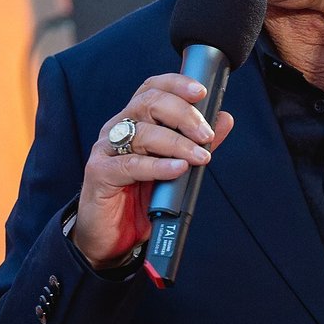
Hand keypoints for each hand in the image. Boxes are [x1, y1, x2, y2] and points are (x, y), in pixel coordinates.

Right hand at [74, 74, 234, 267]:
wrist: (112, 239)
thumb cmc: (140, 199)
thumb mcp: (173, 166)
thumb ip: (196, 142)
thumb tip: (224, 119)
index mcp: (134, 120)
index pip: (153, 88)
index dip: (176, 84)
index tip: (202, 92)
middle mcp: (118, 128)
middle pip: (149, 103)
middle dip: (184, 115)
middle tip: (206, 135)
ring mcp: (106, 149)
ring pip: (143, 133)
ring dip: (177, 143)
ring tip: (200, 157)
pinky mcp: (100, 173)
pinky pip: (131, 164)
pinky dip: (158, 166)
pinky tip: (178, 169)